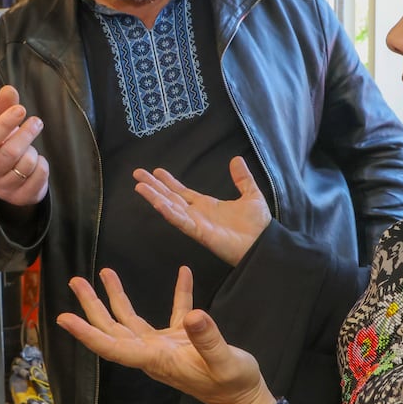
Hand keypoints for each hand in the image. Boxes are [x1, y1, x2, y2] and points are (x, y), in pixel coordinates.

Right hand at [0, 85, 49, 205]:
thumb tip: (9, 88)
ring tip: (30, 148)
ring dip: (33, 151)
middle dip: (26, 134)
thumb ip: (4, 109)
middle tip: (37, 121)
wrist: (9, 182)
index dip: (4, 125)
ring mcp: (3, 190)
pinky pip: (39, 177)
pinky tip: (37, 163)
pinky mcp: (21, 198)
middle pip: (9, 153)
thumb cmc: (2, 149)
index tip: (20, 109)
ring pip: (26, 165)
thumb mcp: (0, 129)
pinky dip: (42, 165)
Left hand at [57, 266, 273, 403]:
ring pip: (132, 320)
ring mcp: (166, 346)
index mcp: (157, 360)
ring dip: (117, 297)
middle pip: (113, 329)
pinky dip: (179, 293)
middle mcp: (154, 353)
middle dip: (92, 307)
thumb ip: (209, 340)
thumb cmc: (234, 386)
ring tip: (105, 273)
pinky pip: (175, 312)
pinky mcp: (184, 340)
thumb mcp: (226, 363)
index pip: (113, 347)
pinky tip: (183, 273)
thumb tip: (195, 315)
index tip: (64, 318)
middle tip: (76, 281)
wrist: (246, 399)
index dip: (87, 333)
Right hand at [134, 156, 270, 265]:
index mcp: (207, 206)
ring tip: (140, 187)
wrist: (265, 244)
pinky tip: (158, 203)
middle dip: (154, 186)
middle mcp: (198, 214)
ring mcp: (197, 224)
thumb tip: (236, 159)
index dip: (169, 181)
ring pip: (171, 208)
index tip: (156, 171)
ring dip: (155, 198)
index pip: (182, 192)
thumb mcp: (251, 195)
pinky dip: (169, 213)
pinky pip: (182, 222)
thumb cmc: (258, 225)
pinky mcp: (201, 234)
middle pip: (170, 197)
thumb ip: (242, 178)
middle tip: (137, 173)